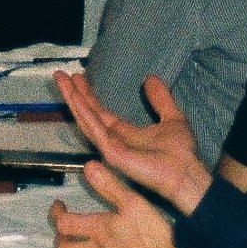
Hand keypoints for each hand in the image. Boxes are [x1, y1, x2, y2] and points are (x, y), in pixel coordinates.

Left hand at [49, 170, 181, 247]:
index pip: (63, 224)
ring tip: (84, 238)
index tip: (59, 205)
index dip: (56, 213)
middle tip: (65, 226)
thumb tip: (88, 167)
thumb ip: (110, 186)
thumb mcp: (134, 204)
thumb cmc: (153, 238)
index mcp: (98, 231)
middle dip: (60, 237)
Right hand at [55, 69, 212, 213]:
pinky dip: (84, 113)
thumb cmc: (180, 154)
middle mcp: (112, 140)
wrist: (186, 172)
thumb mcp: (172, 117)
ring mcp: (110, 147)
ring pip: (86, 119)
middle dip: (73, 94)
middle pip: (87, 114)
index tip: (78, 77)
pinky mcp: (112, 153)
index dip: (88, 95)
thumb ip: (160, 99)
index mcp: (124, 133)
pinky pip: (95, 129)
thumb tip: (150, 78)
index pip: (100, 112)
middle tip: (60, 75)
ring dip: (73, 100)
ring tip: (62, 81)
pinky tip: (75, 98)